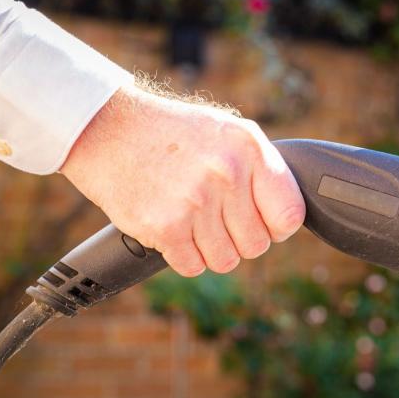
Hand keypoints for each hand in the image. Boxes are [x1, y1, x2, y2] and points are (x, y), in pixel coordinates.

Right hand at [60, 85, 305, 276]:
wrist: (109, 130)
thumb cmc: (173, 134)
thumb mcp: (227, 132)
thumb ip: (261, 170)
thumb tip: (288, 216)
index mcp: (249, 149)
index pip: (289, 215)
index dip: (276, 226)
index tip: (262, 222)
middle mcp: (226, 175)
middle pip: (257, 245)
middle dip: (239, 238)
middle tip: (217, 218)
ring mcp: (195, 203)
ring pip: (226, 261)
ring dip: (210, 249)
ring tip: (193, 220)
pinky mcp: (165, 227)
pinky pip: (193, 266)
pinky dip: (184, 255)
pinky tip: (173, 228)